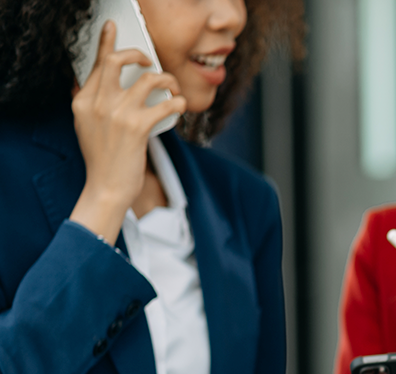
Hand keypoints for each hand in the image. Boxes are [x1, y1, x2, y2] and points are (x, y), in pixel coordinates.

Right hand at [68, 20, 186, 243]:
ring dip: (167, 80)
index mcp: (82, 101)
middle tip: (150, 61)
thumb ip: (93, 105)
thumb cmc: (103, 160)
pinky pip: (165, 104)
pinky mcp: (137, 127)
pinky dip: (178, 103)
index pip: (96, 64)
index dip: (107, 43)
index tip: (113, 29)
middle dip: (136, 54)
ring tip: (172, 89)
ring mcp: (117, 114)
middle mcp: (97, 103)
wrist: (107, 189)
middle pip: (116, 60)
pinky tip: (180, 107)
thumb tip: (102, 85)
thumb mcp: (87, 127)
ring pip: (148, 79)